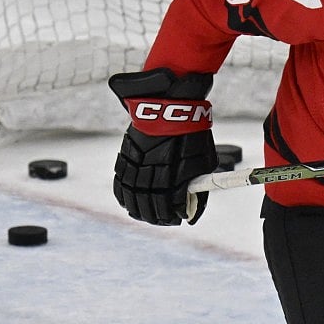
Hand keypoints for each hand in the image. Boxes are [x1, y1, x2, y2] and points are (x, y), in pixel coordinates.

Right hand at [109, 68, 217, 225]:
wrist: (169, 103)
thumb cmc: (191, 131)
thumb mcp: (203, 160)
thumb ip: (198, 185)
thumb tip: (194, 206)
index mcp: (172, 174)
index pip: (167, 206)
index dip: (171, 216)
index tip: (177, 218)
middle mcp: (151, 171)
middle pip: (148, 206)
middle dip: (156, 217)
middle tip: (163, 219)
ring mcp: (136, 165)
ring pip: (131, 197)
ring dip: (139, 210)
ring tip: (147, 215)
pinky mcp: (125, 157)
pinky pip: (119, 183)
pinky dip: (123, 196)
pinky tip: (129, 203)